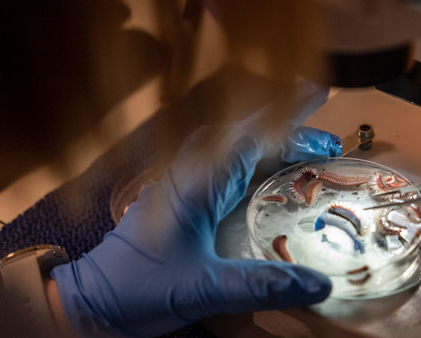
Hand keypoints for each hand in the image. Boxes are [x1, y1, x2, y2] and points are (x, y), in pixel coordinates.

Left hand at [52, 85, 340, 336]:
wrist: (91, 302)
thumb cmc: (137, 288)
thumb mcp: (205, 288)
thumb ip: (262, 285)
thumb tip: (318, 285)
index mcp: (195, 182)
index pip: (250, 136)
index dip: (289, 125)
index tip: (323, 118)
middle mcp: (189, 175)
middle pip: (246, 136)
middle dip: (288, 133)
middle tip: (328, 146)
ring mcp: (183, 185)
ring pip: (234, 150)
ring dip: (271, 147)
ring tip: (309, 157)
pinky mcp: (180, 201)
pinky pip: (224, 170)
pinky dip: (254, 166)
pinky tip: (270, 181)